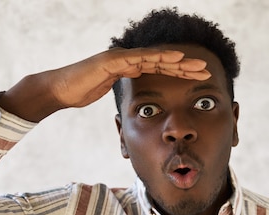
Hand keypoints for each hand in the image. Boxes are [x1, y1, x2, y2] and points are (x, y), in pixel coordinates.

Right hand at [52, 48, 210, 107]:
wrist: (62, 90)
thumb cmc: (81, 92)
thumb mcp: (109, 93)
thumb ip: (124, 92)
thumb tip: (136, 103)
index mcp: (130, 68)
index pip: (160, 71)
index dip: (180, 74)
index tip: (199, 79)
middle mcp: (128, 60)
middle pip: (162, 63)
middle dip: (185, 67)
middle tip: (206, 71)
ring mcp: (121, 57)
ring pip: (155, 58)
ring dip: (178, 61)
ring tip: (197, 65)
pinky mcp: (113, 60)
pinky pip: (139, 58)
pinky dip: (158, 58)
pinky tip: (174, 58)